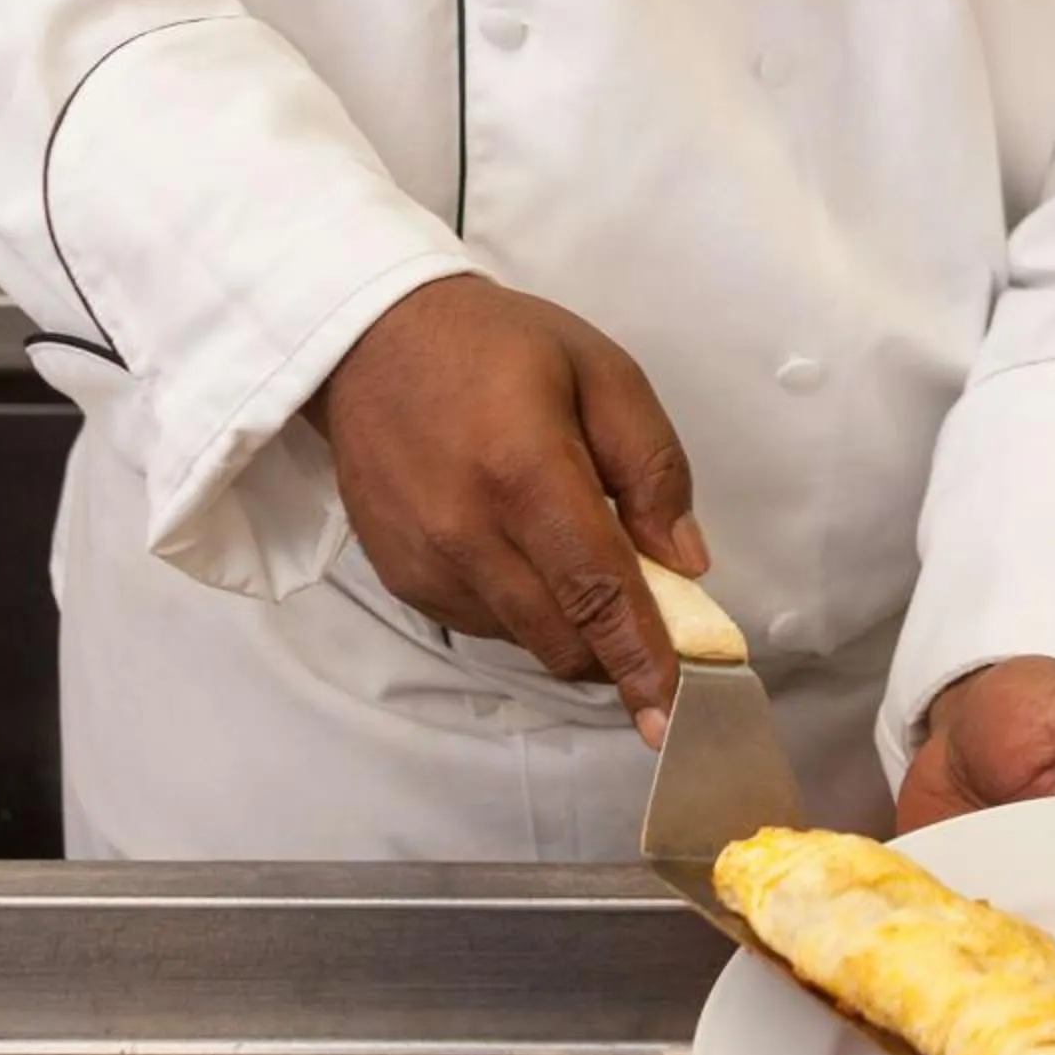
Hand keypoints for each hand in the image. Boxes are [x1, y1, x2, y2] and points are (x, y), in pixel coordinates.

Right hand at [309, 272, 703, 743]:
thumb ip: (653, 464)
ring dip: (571, 626)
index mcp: (525, 471)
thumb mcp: (601, 371)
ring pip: (526, 641)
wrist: (370, 341)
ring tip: (576, 555)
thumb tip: (684, 561)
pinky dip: (523, 610)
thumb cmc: (496, 346)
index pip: (597, 591)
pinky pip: (485, 625)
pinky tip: (522, 549)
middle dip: (618, 650)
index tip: (672, 713)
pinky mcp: (403, 579)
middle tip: (653, 618)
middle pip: (565, 638)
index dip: (642, 659)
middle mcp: (468, 533)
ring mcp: (427, 564)